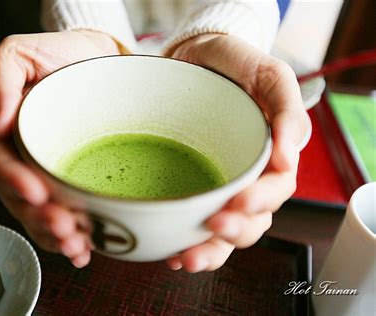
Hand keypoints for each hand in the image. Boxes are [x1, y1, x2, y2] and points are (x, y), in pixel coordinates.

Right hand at [0, 30, 120, 267]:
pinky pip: (65, 215)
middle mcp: (22, 156)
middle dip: (39, 217)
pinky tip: (84, 251)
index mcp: (5, 130)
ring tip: (76, 245)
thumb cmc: (58, 55)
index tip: (35, 191)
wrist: (95, 60)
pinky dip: (72, 237)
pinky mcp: (71, 181)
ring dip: (55, 235)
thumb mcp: (21, 53)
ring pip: (40, 213)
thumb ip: (3, 79)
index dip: (12, 179)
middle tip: (64, 228)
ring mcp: (46, 172)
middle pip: (19, 196)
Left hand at [166, 34, 309, 271]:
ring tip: (186, 258)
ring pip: (222, 232)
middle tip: (212, 227)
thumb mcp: (269, 75)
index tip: (238, 202)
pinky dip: (184, 242)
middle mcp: (246, 177)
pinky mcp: (191, 188)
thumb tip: (288, 156)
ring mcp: (217, 186)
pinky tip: (170, 251)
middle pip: (251, 220)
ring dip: (208, 250)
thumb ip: (286, 109)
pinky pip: (193, 225)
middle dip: (234, 231)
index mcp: (270, 156)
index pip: (275, 190)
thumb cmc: (234, 65)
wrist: (194, 58)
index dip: (260, 202)